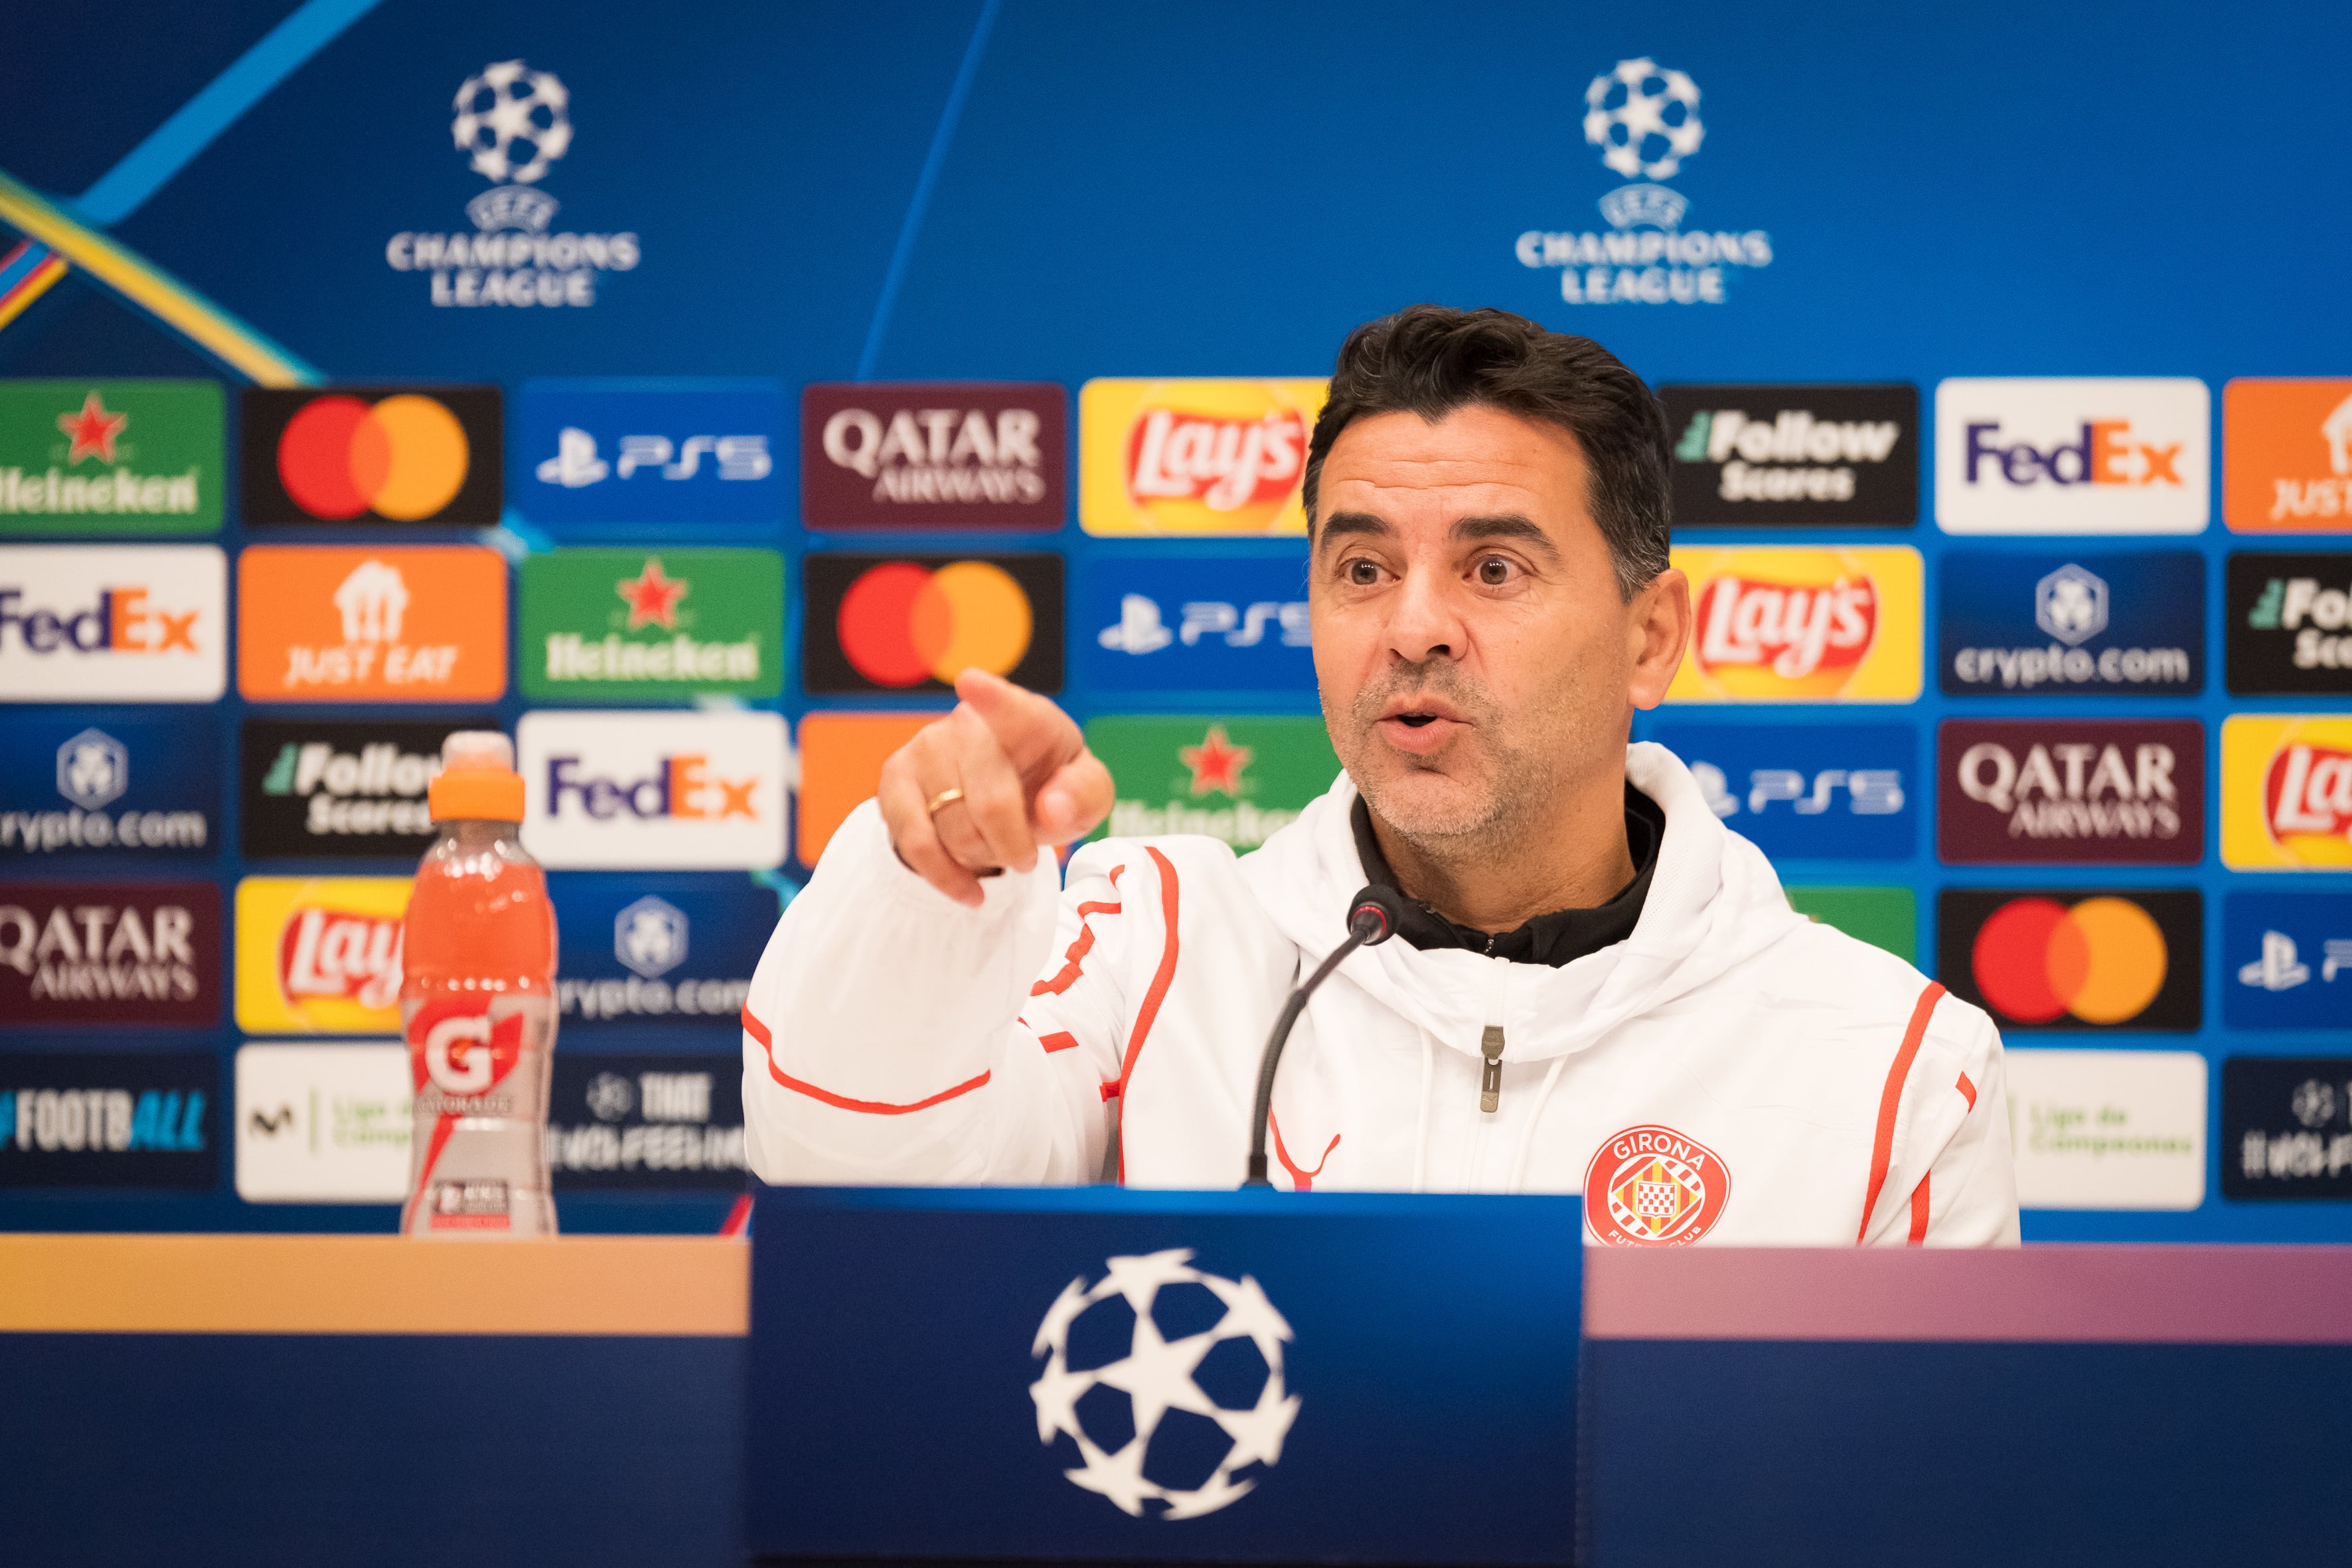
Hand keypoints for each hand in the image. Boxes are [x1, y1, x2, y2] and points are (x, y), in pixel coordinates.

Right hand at [878, 669, 1114, 906]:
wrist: (1002, 803)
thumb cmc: (1050, 790)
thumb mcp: (1085, 795)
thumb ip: (1084, 796)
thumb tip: (1051, 808)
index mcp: (1027, 718)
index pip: (1008, 706)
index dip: (991, 696)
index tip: (971, 683)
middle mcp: (970, 724)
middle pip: (990, 803)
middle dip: (1013, 846)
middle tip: (1024, 858)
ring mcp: (927, 747)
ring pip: (952, 829)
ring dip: (981, 858)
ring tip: (994, 852)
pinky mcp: (895, 777)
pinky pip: (914, 843)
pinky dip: (945, 876)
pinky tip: (967, 889)